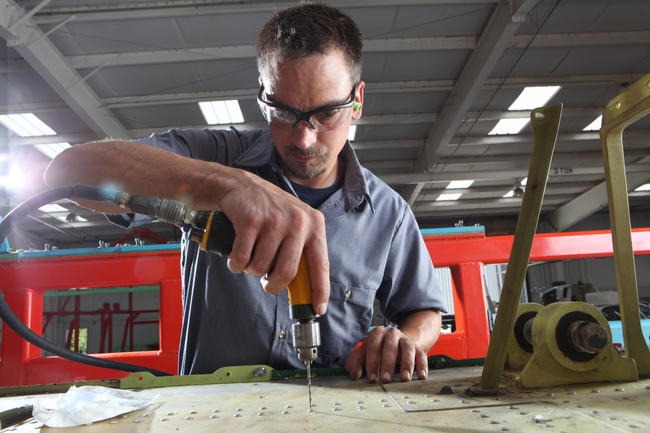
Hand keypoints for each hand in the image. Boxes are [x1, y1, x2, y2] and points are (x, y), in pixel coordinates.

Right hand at [218, 169, 329, 315]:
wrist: (240, 185)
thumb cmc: (269, 211)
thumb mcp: (294, 223)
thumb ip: (301, 249)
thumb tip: (304, 288)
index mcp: (314, 224)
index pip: (321, 264)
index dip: (319, 290)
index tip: (317, 308)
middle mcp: (298, 221)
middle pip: (287, 272)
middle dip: (274, 285)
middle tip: (267, 284)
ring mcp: (274, 220)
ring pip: (262, 267)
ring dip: (251, 270)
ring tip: (251, 257)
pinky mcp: (251, 220)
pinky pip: (242, 258)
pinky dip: (236, 264)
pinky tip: (236, 256)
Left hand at [345, 326, 428, 382]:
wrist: (398, 344)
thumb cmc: (377, 352)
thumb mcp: (364, 355)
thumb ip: (356, 362)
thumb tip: (355, 374)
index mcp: (377, 334)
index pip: (373, 346)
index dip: (372, 363)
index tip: (372, 378)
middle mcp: (392, 334)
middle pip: (390, 347)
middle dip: (387, 364)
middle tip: (385, 379)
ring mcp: (406, 340)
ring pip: (407, 349)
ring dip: (406, 365)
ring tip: (404, 379)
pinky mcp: (418, 349)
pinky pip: (421, 356)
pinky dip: (422, 366)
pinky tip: (421, 376)